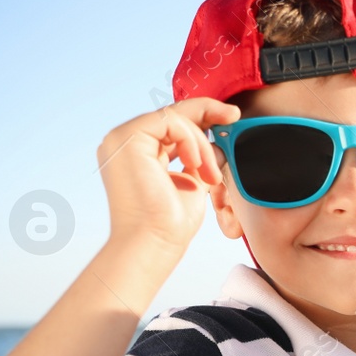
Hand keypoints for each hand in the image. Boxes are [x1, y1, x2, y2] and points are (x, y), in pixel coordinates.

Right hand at [97, 97, 238, 255]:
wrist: (154, 244)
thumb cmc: (171, 225)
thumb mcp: (192, 183)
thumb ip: (197, 161)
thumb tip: (216, 146)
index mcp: (137, 153)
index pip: (171, 125)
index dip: (202, 116)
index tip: (231, 117)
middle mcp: (124, 143)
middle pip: (171, 114)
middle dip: (206, 111)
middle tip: (234, 115)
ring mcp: (121, 139)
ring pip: (174, 118)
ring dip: (201, 144)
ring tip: (210, 175)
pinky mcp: (126, 138)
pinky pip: (170, 121)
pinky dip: (191, 141)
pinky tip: (197, 167)